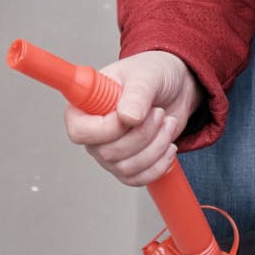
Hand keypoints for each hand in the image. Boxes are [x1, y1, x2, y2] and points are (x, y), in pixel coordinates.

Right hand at [63, 50, 202, 185]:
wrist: (174, 89)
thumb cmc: (152, 75)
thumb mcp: (146, 76)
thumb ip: (136, 95)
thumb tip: (127, 118)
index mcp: (85, 106)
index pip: (79, 132)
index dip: (107, 129)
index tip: (132, 116)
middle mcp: (93, 133)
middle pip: (108, 153)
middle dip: (143, 135)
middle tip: (159, 113)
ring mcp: (109, 153)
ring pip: (126, 168)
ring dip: (156, 147)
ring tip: (167, 123)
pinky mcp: (128, 165)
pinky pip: (139, 178)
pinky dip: (160, 165)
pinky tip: (169, 146)